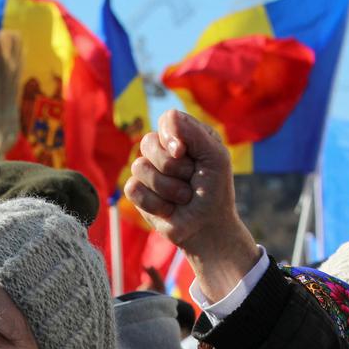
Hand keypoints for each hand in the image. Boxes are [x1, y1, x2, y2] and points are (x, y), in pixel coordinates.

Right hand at [125, 109, 257, 302]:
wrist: (208, 229)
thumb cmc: (215, 193)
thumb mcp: (215, 157)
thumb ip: (194, 132)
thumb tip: (167, 119)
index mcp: (186, 136)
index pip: (168, 120)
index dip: (171, 136)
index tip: (183, 153)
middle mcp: (165, 150)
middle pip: (149, 142)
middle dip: (172, 167)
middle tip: (191, 180)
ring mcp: (149, 171)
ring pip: (140, 167)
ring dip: (168, 188)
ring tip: (184, 198)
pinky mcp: (138, 192)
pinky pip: (133, 188)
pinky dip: (155, 203)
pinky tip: (169, 209)